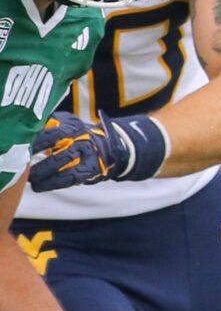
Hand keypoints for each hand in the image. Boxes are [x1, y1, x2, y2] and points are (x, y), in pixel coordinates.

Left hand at [28, 112, 167, 189]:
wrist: (114, 147)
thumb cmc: (81, 138)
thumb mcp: (67, 125)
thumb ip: (48, 127)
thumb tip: (21, 132)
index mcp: (71, 123)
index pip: (47, 127)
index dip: (30, 136)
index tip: (15, 143)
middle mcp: (79, 135)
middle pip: (51, 142)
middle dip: (31, 153)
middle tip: (18, 164)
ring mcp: (87, 152)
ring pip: (60, 161)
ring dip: (41, 172)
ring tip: (28, 179)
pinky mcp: (92, 168)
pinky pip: (71, 177)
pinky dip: (54, 183)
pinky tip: (42, 187)